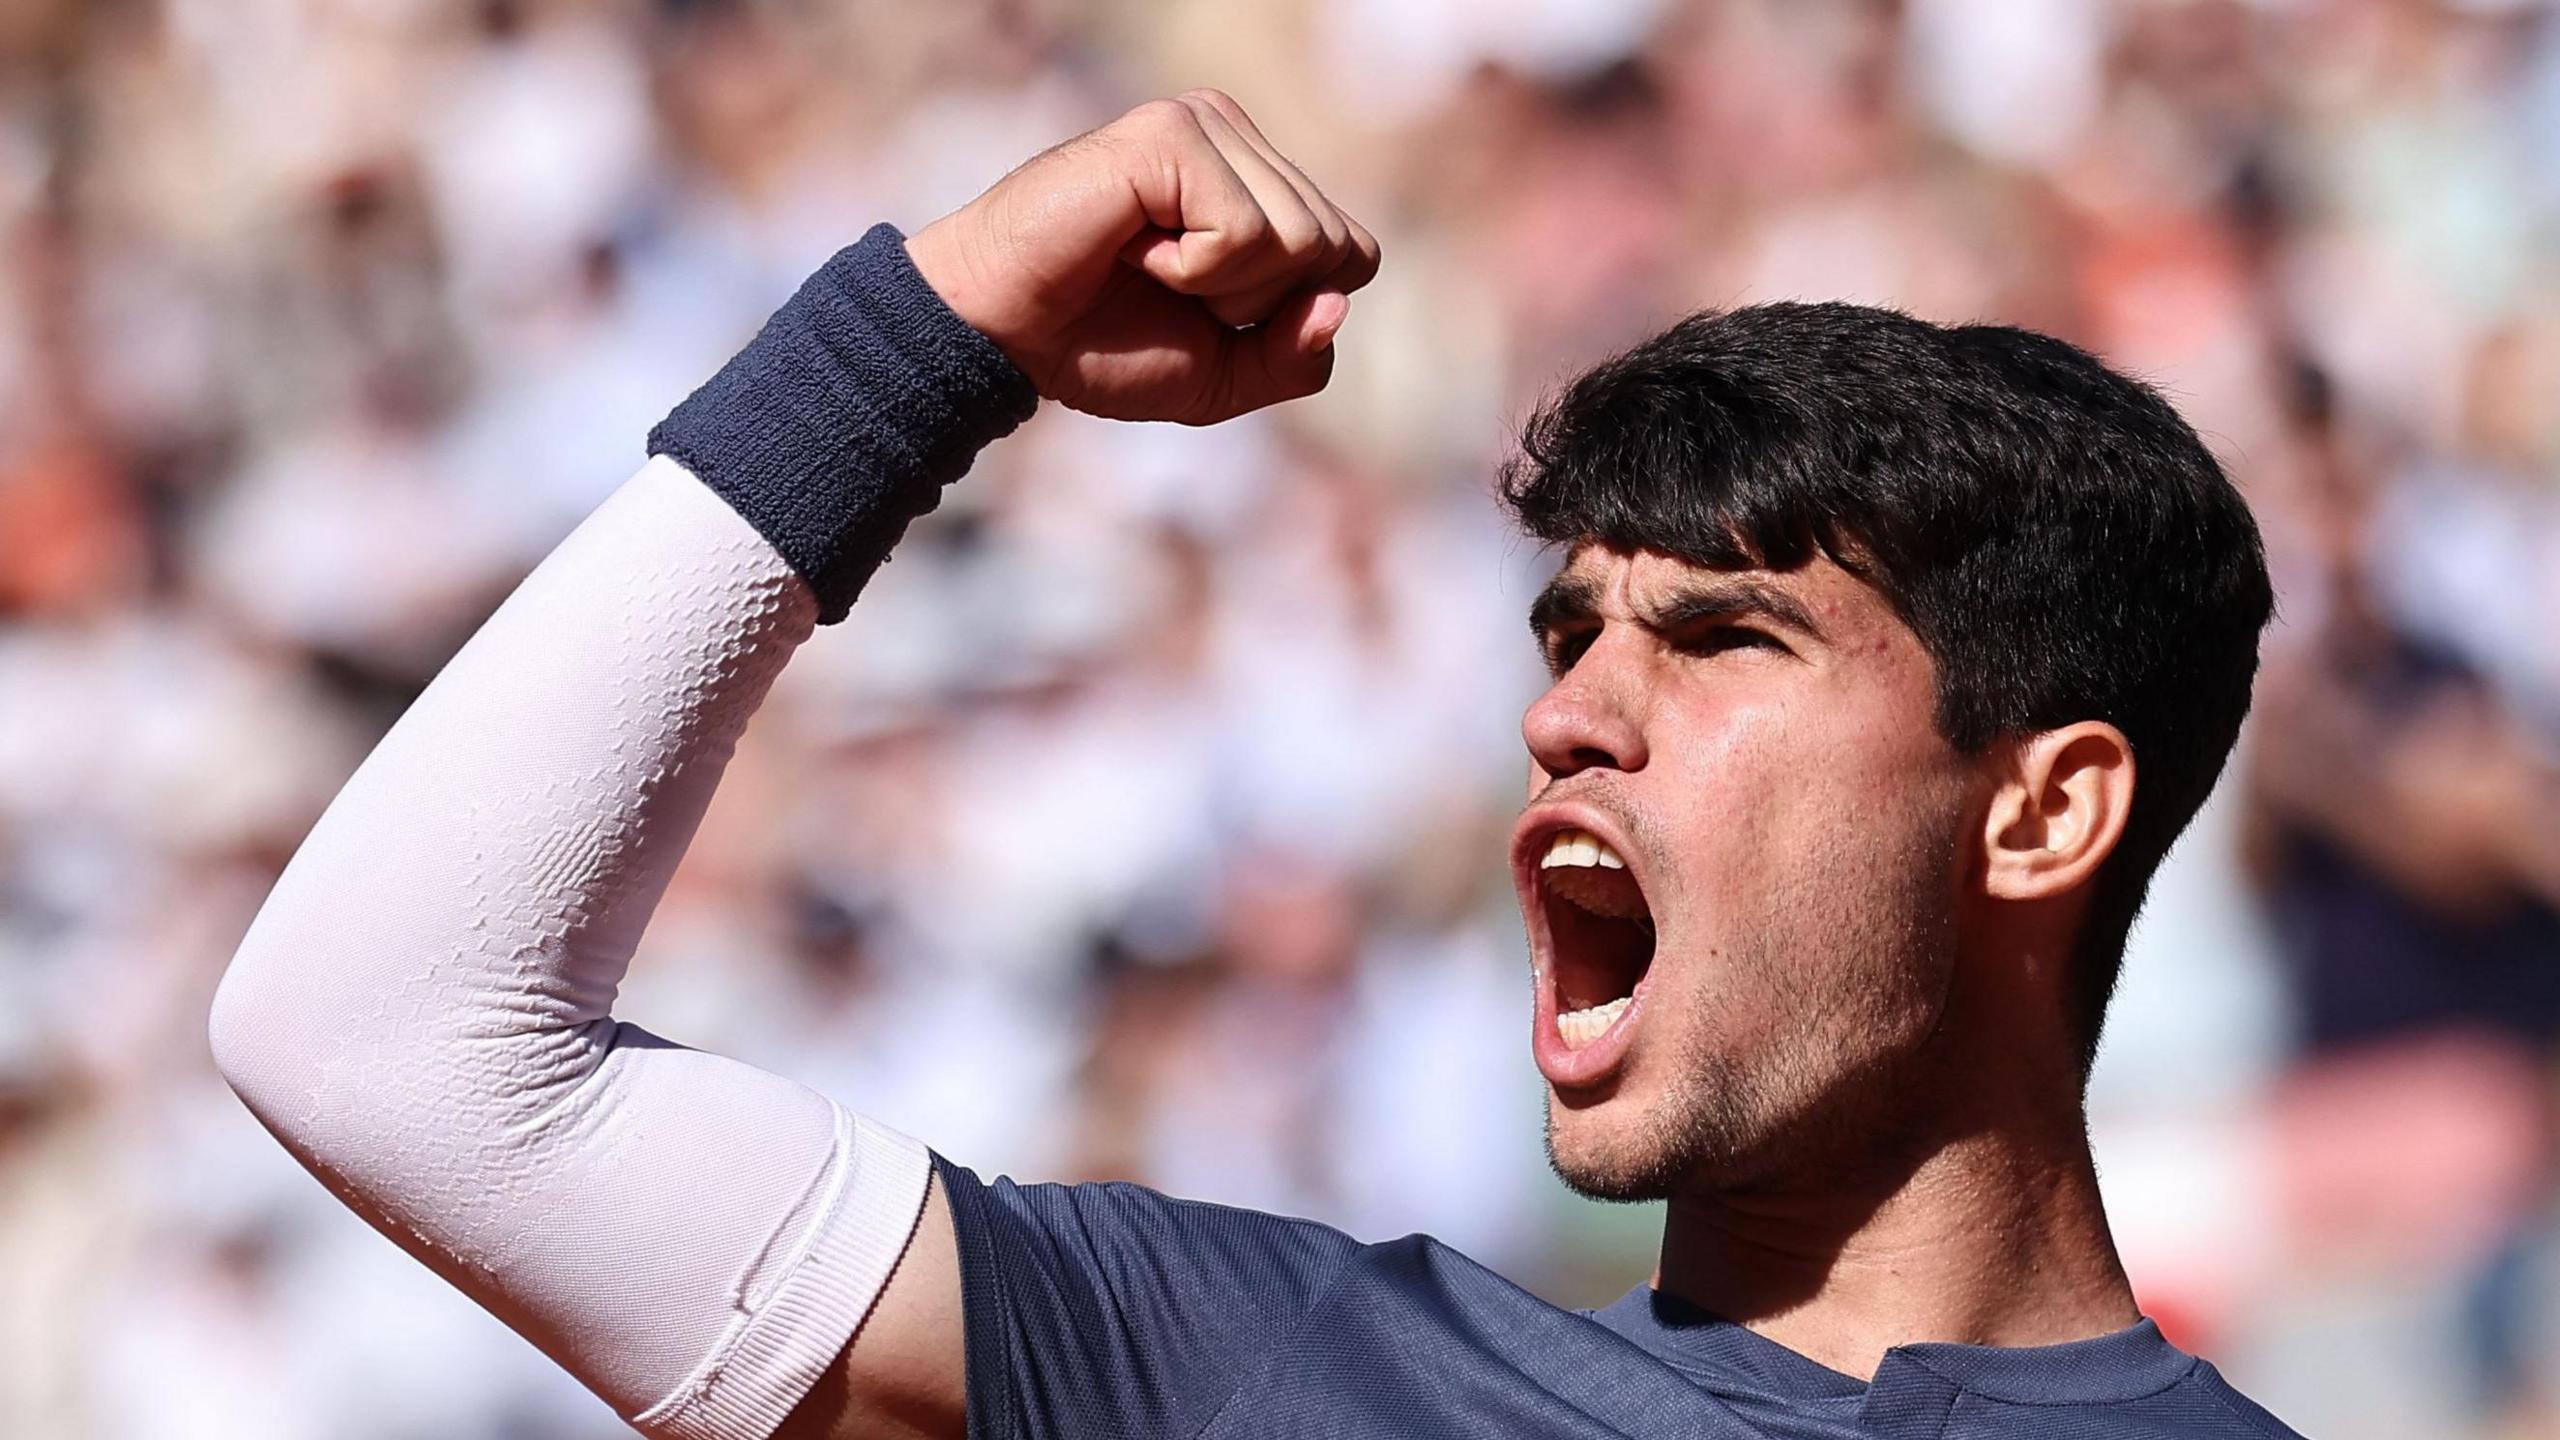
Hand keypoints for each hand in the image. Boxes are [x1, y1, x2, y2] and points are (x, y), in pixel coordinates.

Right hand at [903, 89, 1380, 425]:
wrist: (1001, 336)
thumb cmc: (1100, 345)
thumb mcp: (1222, 376)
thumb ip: (1295, 357)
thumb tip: (1336, 304)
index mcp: (1256, 178)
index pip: (1352, 255)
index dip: (1288, 313)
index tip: (1203, 307)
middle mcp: (1236, 136)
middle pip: (1333, 248)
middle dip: (1257, 303)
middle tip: (1169, 287)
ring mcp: (1204, 125)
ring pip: (1299, 239)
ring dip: (1222, 288)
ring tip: (1147, 264)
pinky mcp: (1171, 134)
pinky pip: (1246, 233)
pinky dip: (1194, 270)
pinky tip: (1135, 247)